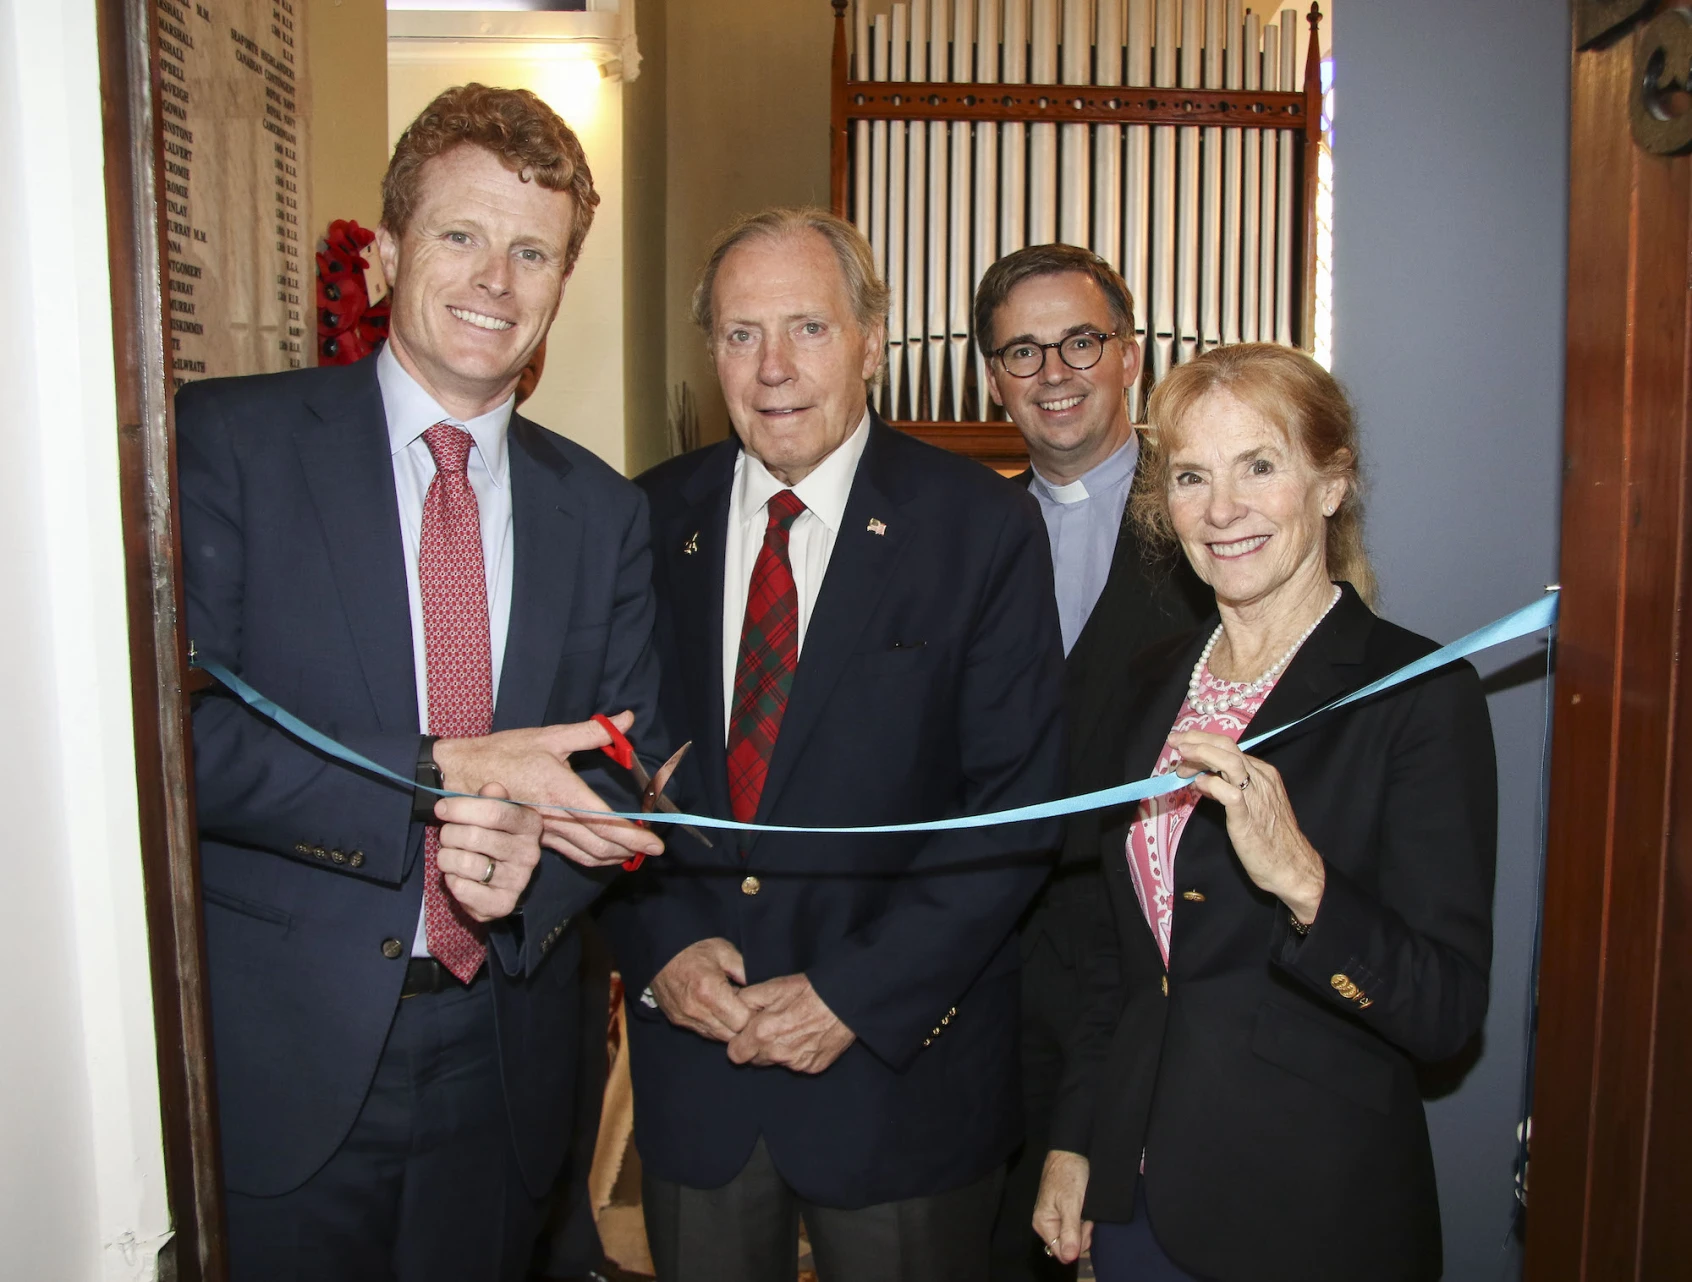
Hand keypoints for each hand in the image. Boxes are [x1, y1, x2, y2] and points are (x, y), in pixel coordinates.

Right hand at [433, 710, 664, 869]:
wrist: (462, 775)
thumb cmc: (505, 753)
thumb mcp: (549, 736)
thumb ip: (592, 732)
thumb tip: (626, 719)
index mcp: (562, 792)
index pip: (606, 822)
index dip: (634, 836)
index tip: (655, 844)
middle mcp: (555, 818)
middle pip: (601, 845)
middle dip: (631, 851)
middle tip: (652, 850)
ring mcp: (544, 832)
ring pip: (587, 855)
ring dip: (614, 858)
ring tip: (634, 854)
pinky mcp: (536, 838)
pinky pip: (571, 855)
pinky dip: (593, 859)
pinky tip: (606, 855)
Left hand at [434, 783, 542, 922]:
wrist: (499, 881)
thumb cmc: (492, 838)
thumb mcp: (494, 813)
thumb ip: (490, 799)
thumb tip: (491, 788)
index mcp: (530, 824)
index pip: (495, 812)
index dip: (461, 808)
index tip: (441, 808)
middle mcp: (529, 853)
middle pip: (474, 837)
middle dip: (449, 834)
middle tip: (447, 836)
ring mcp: (518, 881)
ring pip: (466, 863)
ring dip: (447, 858)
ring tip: (451, 856)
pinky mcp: (503, 904)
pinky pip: (462, 889)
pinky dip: (452, 881)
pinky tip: (459, 877)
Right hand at [650, 938, 751, 1041]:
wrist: (661, 951)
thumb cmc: (694, 949)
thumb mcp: (725, 951)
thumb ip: (744, 970)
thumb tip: (758, 989)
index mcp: (710, 991)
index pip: (741, 1021)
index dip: (751, 1014)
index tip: (753, 1004)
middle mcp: (696, 1010)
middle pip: (730, 1035)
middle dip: (741, 1024)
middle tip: (745, 1008)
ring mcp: (685, 1017)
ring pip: (716, 1037)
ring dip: (727, 1027)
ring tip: (730, 1008)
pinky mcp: (677, 1020)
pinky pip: (703, 1032)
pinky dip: (713, 1026)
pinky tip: (716, 1010)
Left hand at [727, 974, 855, 1073]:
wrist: (844, 1000)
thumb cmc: (808, 991)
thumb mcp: (773, 987)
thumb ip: (746, 999)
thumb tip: (731, 1005)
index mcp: (762, 1033)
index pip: (735, 1055)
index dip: (739, 1043)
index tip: (747, 1033)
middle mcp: (777, 1053)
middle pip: (754, 1061)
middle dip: (757, 1047)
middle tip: (770, 1028)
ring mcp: (796, 1063)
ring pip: (775, 1063)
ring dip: (777, 1051)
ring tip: (791, 1029)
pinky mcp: (812, 1068)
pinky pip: (796, 1065)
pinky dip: (797, 1054)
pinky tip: (806, 1036)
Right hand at [1032, 1150, 1092, 1264]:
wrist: (1071, 1151)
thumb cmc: (1068, 1175)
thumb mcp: (1071, 1204)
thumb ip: (1070, 1231)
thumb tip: (1069, 1258)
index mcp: (1043, 1224)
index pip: (1061, 1252)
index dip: (1077, 1244)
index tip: (1084, 1226)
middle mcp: (1047, 1223)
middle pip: (1068, 1245)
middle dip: (1082, 1234)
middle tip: (1086, 1215)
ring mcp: (1055, 1217)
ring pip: (1074, 1235)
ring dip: (1084, 1226)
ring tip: (1085, 1208)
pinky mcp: (1063, 1211)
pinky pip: (1075, 1225)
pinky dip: (1083, 1220)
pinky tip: (1085, 1208)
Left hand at [1167, 730, 1325, 922]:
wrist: (1292, 867)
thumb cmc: (1270, 838)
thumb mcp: (1249, 805)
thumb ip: (1227, 789)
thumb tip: (1202, 779)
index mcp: (1262, 774)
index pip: (1230, 749)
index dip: (1203, 744)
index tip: (1183, 747)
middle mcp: (1261, 779)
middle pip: (1228, 748)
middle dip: (1198, 740)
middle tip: (1175, 741)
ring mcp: (1256, 797)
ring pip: (1230, 762)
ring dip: (1202, 754)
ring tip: (1181, 754)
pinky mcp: (1248, 818)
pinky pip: (1230, 793)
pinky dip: (1211, 784)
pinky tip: (1198, 785)